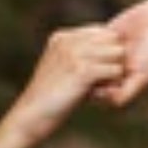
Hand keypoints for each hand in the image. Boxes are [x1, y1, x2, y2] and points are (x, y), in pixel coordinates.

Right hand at [7, 25, 130, 144]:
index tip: (100, 71)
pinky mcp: (81, 71)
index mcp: (62, 37)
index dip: (108, 51)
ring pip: (117, 53)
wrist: (30, 116)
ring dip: (115, 72)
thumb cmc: (49, 98)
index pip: (102, 31)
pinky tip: (99, 95)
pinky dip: (113, 84)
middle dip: (114, 58)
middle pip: (113, 39)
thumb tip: (112, 52)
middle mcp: (68, 40)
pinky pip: (115, 70)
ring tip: (102, 88)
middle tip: (105, 80)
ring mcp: (74, 54)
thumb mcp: (62, 70)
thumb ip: (80, 57)